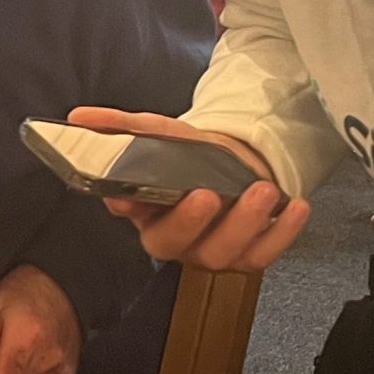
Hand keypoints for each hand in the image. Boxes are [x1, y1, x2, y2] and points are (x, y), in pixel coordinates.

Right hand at [65, 106, 309, 273]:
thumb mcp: (159, 133)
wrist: (234, 167)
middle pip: (171, 244)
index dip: (127, 206)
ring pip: (220, 254)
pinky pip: (264, 255)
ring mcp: (210, 252)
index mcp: (143, 212)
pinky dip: (283, 233)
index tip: (125, 194)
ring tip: (262, 190)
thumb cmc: (190, 156)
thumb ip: (121, 126)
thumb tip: (77, 118)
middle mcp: (173, 240)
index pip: (127, 213)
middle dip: (189, 222)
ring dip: (243, 224)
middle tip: (207, 195)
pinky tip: (296, 206)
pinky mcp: (247, 256)